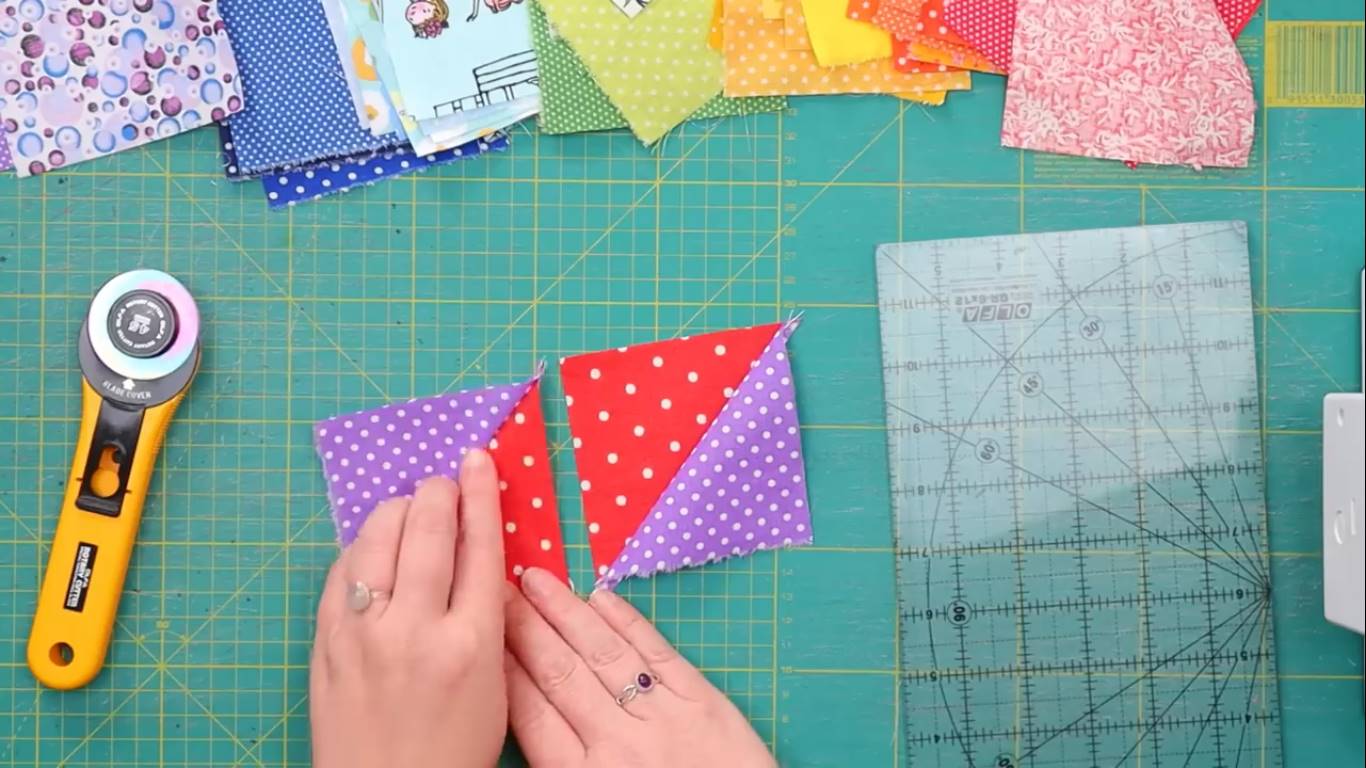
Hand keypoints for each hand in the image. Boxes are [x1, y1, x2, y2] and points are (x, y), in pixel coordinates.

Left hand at [311, 450, 506, 767]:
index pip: (479, 545)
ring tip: (410, 509)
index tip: (477, 460)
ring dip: (398, 511)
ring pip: (378, 538)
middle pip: (428, 528)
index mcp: (472, 644)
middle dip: (439, 492)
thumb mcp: (494, 686)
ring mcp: (364, 634)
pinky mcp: (325, 642)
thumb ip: (488, 619)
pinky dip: (362, 548)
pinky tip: (375, 548)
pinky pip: (341, 570)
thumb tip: (477, 552)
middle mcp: (416, 630)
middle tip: (444, 483)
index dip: (480, 493)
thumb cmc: (452, 750)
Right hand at [505, 568, 775, 767]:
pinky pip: (657, 653)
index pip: (529, 710)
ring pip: (603, 653)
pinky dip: (628, 621)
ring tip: (539, 581)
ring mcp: (662, 717)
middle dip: (525, 626)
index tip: (485, 628)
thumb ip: (557, 766)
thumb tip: (523, 713)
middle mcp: (617, 743)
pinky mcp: (703, 703)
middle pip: (560, 672)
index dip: (504, 664)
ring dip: (567, 611)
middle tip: (501, 589)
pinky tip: (602, 598)